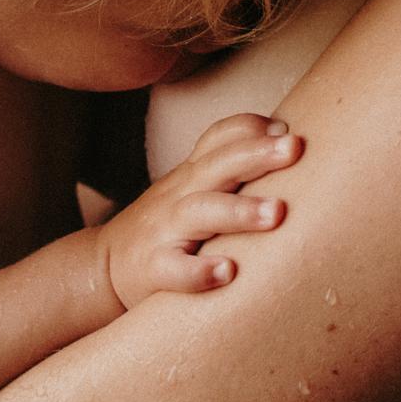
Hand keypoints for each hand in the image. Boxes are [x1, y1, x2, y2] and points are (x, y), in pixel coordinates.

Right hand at [98, 113, 301, 308]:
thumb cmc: (168, 226)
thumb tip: (287, 139)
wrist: (105, 266)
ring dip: (239, 211)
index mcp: (194, 173)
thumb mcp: (194, 188)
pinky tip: (228, 273)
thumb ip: (233, 167)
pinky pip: (175, 269)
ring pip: (200, 213)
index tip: (288, 130)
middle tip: (295, 148)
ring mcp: (164, 230)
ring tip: (276, 213)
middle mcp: (180, 194)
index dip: (251, 129)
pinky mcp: (153, 269)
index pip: (219, 138)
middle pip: (218, 165)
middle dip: (257, 155)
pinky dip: (200, 272)